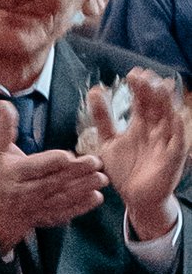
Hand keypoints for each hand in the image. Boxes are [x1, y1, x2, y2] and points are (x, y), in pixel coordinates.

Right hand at [0, 100, 106, 246]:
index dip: (50, 161)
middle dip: (75, 173)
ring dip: (83, 189)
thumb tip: (4, 104)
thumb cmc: (2, 175)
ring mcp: (39, 206)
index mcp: (15, 173)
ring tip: (101, 178)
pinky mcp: (49, 216)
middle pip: (52, 182)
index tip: (67, 155)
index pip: (33, 167)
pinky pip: (67, 212)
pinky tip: (96, 197)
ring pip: (62, 197)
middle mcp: (26, 191)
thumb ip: (3, 128)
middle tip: (96, 162)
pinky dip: (82, 206)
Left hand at [85, 71, 191, 241]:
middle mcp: (156, 130)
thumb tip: (95, 90)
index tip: (132, 74)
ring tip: (162, 87)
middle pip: (157, 105)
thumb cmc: (125, 169)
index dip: (139, 88)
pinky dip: (177, 129)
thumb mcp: (108, 141)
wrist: (135, 199)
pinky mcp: (173, 158)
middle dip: (152, 90)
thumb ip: (102, 118)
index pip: (143, 101)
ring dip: (167, 103)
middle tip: (144, 76)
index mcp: (142, 125)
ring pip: (169, 118)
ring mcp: (166, 143)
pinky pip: (178, 142)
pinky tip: (175, 116)